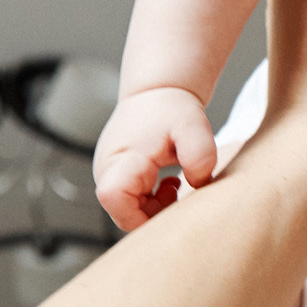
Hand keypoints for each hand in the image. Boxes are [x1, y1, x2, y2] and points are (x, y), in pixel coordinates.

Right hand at [93, 85, 218, 231]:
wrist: (159, 92)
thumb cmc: (172, 108)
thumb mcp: (193, 126)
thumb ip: (200, 154)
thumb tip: (197, 183)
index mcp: (120, 159)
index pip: (113, 198)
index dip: (139, 213)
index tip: (168, 202)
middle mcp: (107, 170)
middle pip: (123, 214)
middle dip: (155, 213)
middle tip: (177, 188)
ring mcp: (110, 175)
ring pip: (129, 211)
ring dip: (155, 206)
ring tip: (174, 183)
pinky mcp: (118, 177)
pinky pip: (131, 202)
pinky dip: (152, 200)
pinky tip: (169, 183)